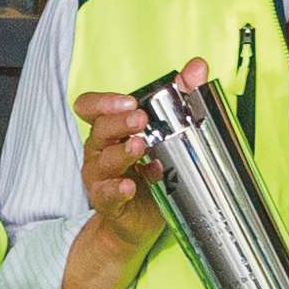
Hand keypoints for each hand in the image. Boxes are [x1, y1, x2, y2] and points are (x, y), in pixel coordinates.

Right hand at [55, 89, 166, 288]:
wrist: (140, 222)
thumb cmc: (151, 171)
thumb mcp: (167, 133)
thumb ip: (181, 96)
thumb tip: (197, 66)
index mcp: (110, 129)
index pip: (91, 107)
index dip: (103, 102)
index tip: (127, 101)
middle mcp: (99, 150)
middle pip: (99, 129)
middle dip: (119, 122)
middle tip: (140, 118)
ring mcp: (100, 177)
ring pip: (103, 160)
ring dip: (123, 153)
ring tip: (141, 148)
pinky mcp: (107, 202)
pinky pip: (106, 194)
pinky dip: (118, 189)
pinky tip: (131, 185)